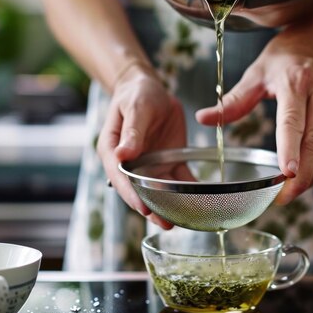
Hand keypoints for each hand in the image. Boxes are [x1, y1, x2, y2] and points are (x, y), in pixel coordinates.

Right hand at [97, 69, 185, 228]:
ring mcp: (150, 165)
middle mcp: (130, 163)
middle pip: (138, 190)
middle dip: (151, 209)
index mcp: (113, 150)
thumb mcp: (136, 107)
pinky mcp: (168, 163)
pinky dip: (188, 191)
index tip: (143, 208)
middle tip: (165, 223)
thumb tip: (122, 155)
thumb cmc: (136, 94)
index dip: (131, 194)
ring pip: (159, 190)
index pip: (119, 176)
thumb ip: (132, 131)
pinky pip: (179, 179)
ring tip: (180, 222)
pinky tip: (199, 202)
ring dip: (168, 206)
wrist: (150, 89)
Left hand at [196, 20, 312, 203]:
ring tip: (294, 193)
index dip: (291, 149)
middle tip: (285, 197)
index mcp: (296, 82)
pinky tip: (308, 176)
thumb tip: (204, 119)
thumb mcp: (257, 70)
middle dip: (303, 175)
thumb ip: (233, 100)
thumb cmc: (291, 51)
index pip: (294, 121)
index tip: (288, 173)